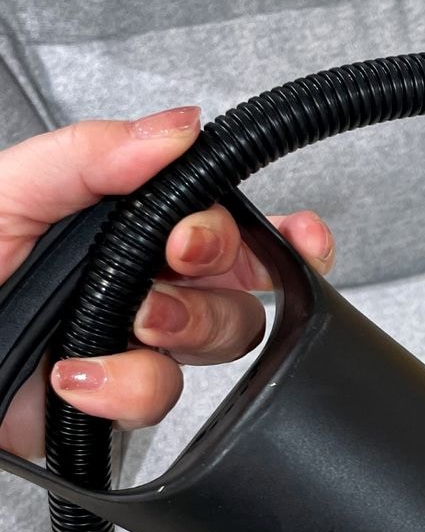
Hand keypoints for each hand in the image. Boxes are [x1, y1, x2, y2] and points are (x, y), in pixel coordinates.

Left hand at [0, 107, 334, 459]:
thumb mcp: (8, 190)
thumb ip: (92, 155)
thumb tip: (179, 127)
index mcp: (131, 229)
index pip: (232, 227)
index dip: (278, 235)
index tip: (289, 234)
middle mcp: (146, 286)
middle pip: (243, 288)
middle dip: (221, 273)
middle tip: (178, 259)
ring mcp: (135, 348)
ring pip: (218, 346)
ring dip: (183, 328)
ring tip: (130, 320)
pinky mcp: (114, 404)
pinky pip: (159, 400)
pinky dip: (124, 386)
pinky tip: (76, 375)